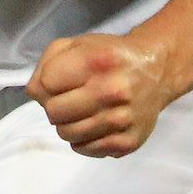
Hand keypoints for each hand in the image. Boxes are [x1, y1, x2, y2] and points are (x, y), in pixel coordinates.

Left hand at [26, 32, 179, 156]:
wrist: (155, 71)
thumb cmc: (108, 56)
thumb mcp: (76, 44)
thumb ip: (47, 64)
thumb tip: (37, 94)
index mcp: (97, 60)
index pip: (45, 84)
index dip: (47, 83)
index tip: (61, 80)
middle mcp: (112, 90)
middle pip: (53, 112)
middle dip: (55, 105)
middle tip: (70, 98)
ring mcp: (122, 119)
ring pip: (67, 134)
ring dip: (68, 123)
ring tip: (83, 110)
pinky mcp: (128, 142)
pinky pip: (86, 149)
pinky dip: (84, 138)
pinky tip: (96, 123)